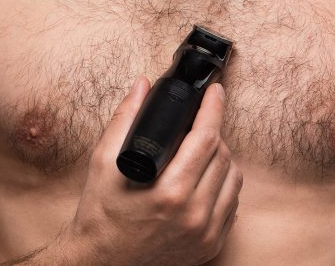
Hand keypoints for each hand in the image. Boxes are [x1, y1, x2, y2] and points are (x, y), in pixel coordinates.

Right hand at [60, 76, 242, 265]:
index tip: (215, 93)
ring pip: (233, 178)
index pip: (206, 138)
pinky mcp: (211, 245)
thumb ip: (125, 119)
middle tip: (198, 122)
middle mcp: (193, 214)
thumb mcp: (103, 162)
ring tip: (200, 150)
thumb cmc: (101, 214)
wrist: (102, 262)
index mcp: (169, 192)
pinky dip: (222, 185)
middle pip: (223, 155)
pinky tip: (204, 178)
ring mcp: (206, 233)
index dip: (214, 108)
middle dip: (213, 131)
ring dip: (221, 157)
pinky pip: (232, 204)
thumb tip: (142, 86)